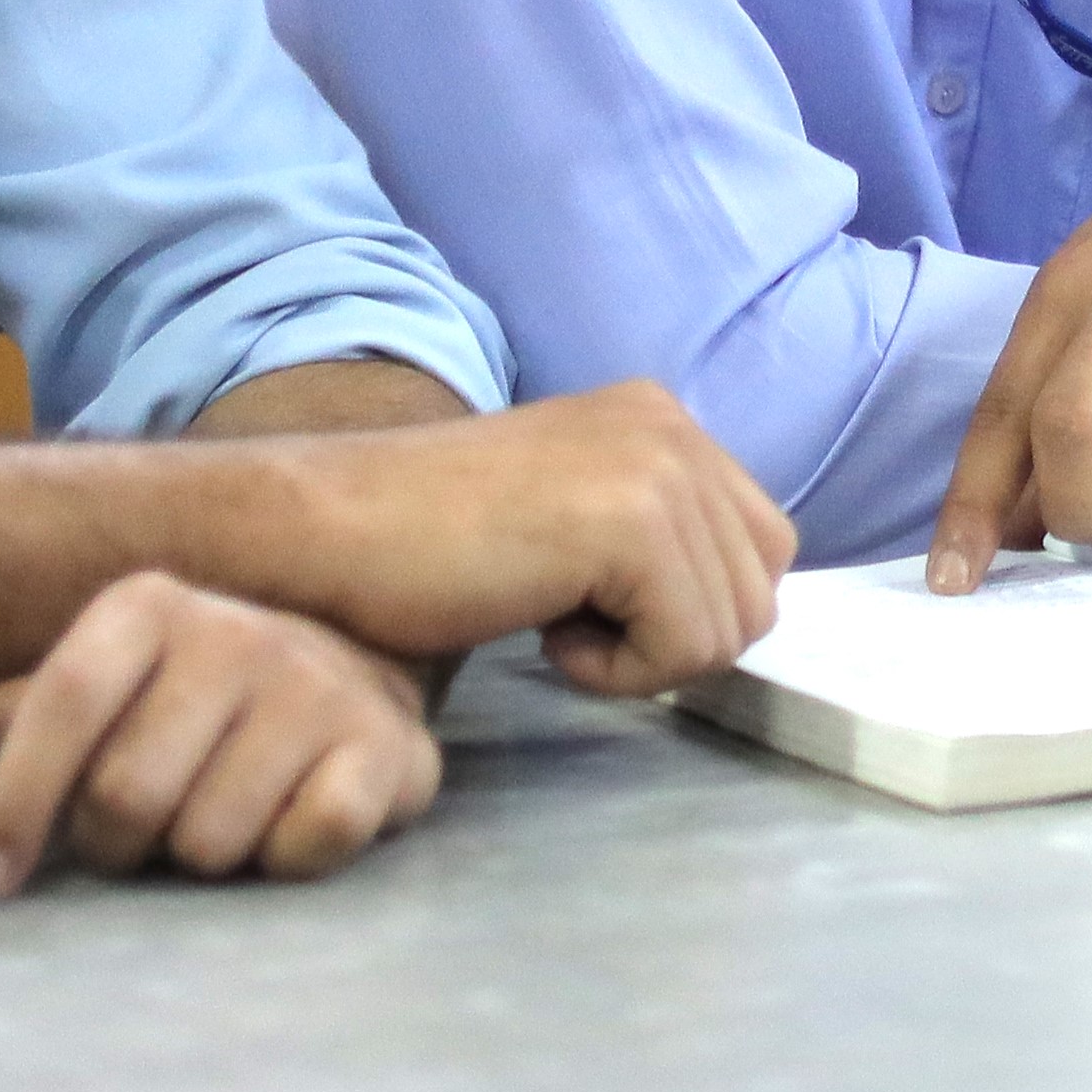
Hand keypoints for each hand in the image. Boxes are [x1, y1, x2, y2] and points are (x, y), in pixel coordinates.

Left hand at [0, 571, 439, 901]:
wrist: (350, 676)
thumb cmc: (186, 703)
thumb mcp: (85, 696)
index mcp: (147, 606)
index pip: (61, 702)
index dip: (12, 801)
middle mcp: (237, 630)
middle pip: (128, 796)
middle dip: (120, 845)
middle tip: (142, 832)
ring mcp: (319, 685)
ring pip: (211, 839)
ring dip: (202, 856)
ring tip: (218, 817)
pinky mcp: (389, 747)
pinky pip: (307, 845)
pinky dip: (284, 861)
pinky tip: (287, 824)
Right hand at [288, 379, 794, 696]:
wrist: (328, 532)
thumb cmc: (428, 548)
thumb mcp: (568, 516)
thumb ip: (654, 533)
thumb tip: (734, 607)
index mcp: (661, 418)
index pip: (763, 547)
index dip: (688, 609)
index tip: (591, 605)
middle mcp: (671, 425)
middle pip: (760, 592)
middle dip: (672, 638)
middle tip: (565, 619)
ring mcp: (657, 465)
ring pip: (729, 629)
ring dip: (641, 658)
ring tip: (547, 618)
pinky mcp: (631, 523)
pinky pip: (684, 649)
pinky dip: (614, 673)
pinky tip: (539, 633)